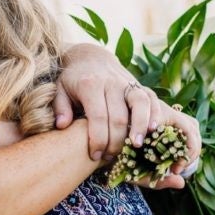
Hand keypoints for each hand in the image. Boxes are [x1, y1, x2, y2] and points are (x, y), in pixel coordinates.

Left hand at [55, 43, 200, 171]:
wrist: (89, 57)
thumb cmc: (72, 79)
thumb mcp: (59, 89)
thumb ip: (60, 107)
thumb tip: (62, 125)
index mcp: (90, 85)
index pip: (98, 116)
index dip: (98, 139)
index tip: (95, 155)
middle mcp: (111, 83)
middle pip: (119, 116)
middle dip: (116, 141)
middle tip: (110, 157)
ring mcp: (127, 82)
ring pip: (140, 104)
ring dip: (140, 126)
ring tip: (137, 146)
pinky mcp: (139, 84)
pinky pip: (151, 98)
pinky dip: (155, 113)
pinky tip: (154, 130)